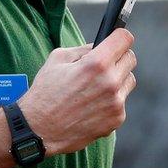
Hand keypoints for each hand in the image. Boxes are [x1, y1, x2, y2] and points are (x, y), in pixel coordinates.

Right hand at [17, 28, 136, 154]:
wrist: (37, 130)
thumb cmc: (44, 93)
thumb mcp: (57, 59)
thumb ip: (84, 49)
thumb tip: (101, 45)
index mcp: (97, 64)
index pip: (125, 39)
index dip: (120, 37)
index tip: (117, 39)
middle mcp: (110, 82)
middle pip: (130, 59)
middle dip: (118, 58)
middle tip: (104, 64)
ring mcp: (116, 102)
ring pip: (128, 80)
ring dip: (118, 80)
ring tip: (96, 87)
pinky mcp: (116, 119)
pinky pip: (122, 101)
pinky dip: (112, 101)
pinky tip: (94, 105)